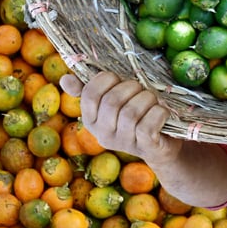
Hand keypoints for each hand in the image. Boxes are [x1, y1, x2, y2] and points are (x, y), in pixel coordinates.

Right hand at [60, 70, 176, 164]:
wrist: (162, 144)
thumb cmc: (136, 114)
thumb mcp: (113, 100)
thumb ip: (90, 89)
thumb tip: (64, 80)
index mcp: (91, 121)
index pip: (90, 94)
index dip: (106, 80)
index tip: (119, 80)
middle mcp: (104, 135)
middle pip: (112, 102)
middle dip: (131, 87)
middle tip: (141, 89)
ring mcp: (124, 144)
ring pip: (131, 113)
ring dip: (147, 99)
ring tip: (153, 101)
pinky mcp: (145, 148)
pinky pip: (147, 125)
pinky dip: (158, 112)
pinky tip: (162, 112)